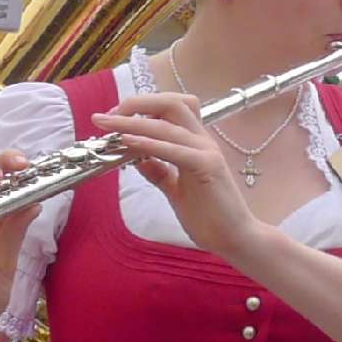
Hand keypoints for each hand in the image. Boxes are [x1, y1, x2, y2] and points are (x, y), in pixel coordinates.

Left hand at [94, 94, 264, 262]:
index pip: (171, 109)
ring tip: (107, 124)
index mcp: (195, 144)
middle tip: (108, 115)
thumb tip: (137, 158)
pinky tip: (128, 141)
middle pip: (171, 103)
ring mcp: (206, 152)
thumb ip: (159, 171)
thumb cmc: (208, 216)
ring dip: (132, 121)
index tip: (114, 118)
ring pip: (167, 124)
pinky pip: (173, 149)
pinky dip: (148, 142)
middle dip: (136, 103)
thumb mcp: (175, 189)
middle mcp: (203, 141)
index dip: (142, 107)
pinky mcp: (207, 167)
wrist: (234, 238)